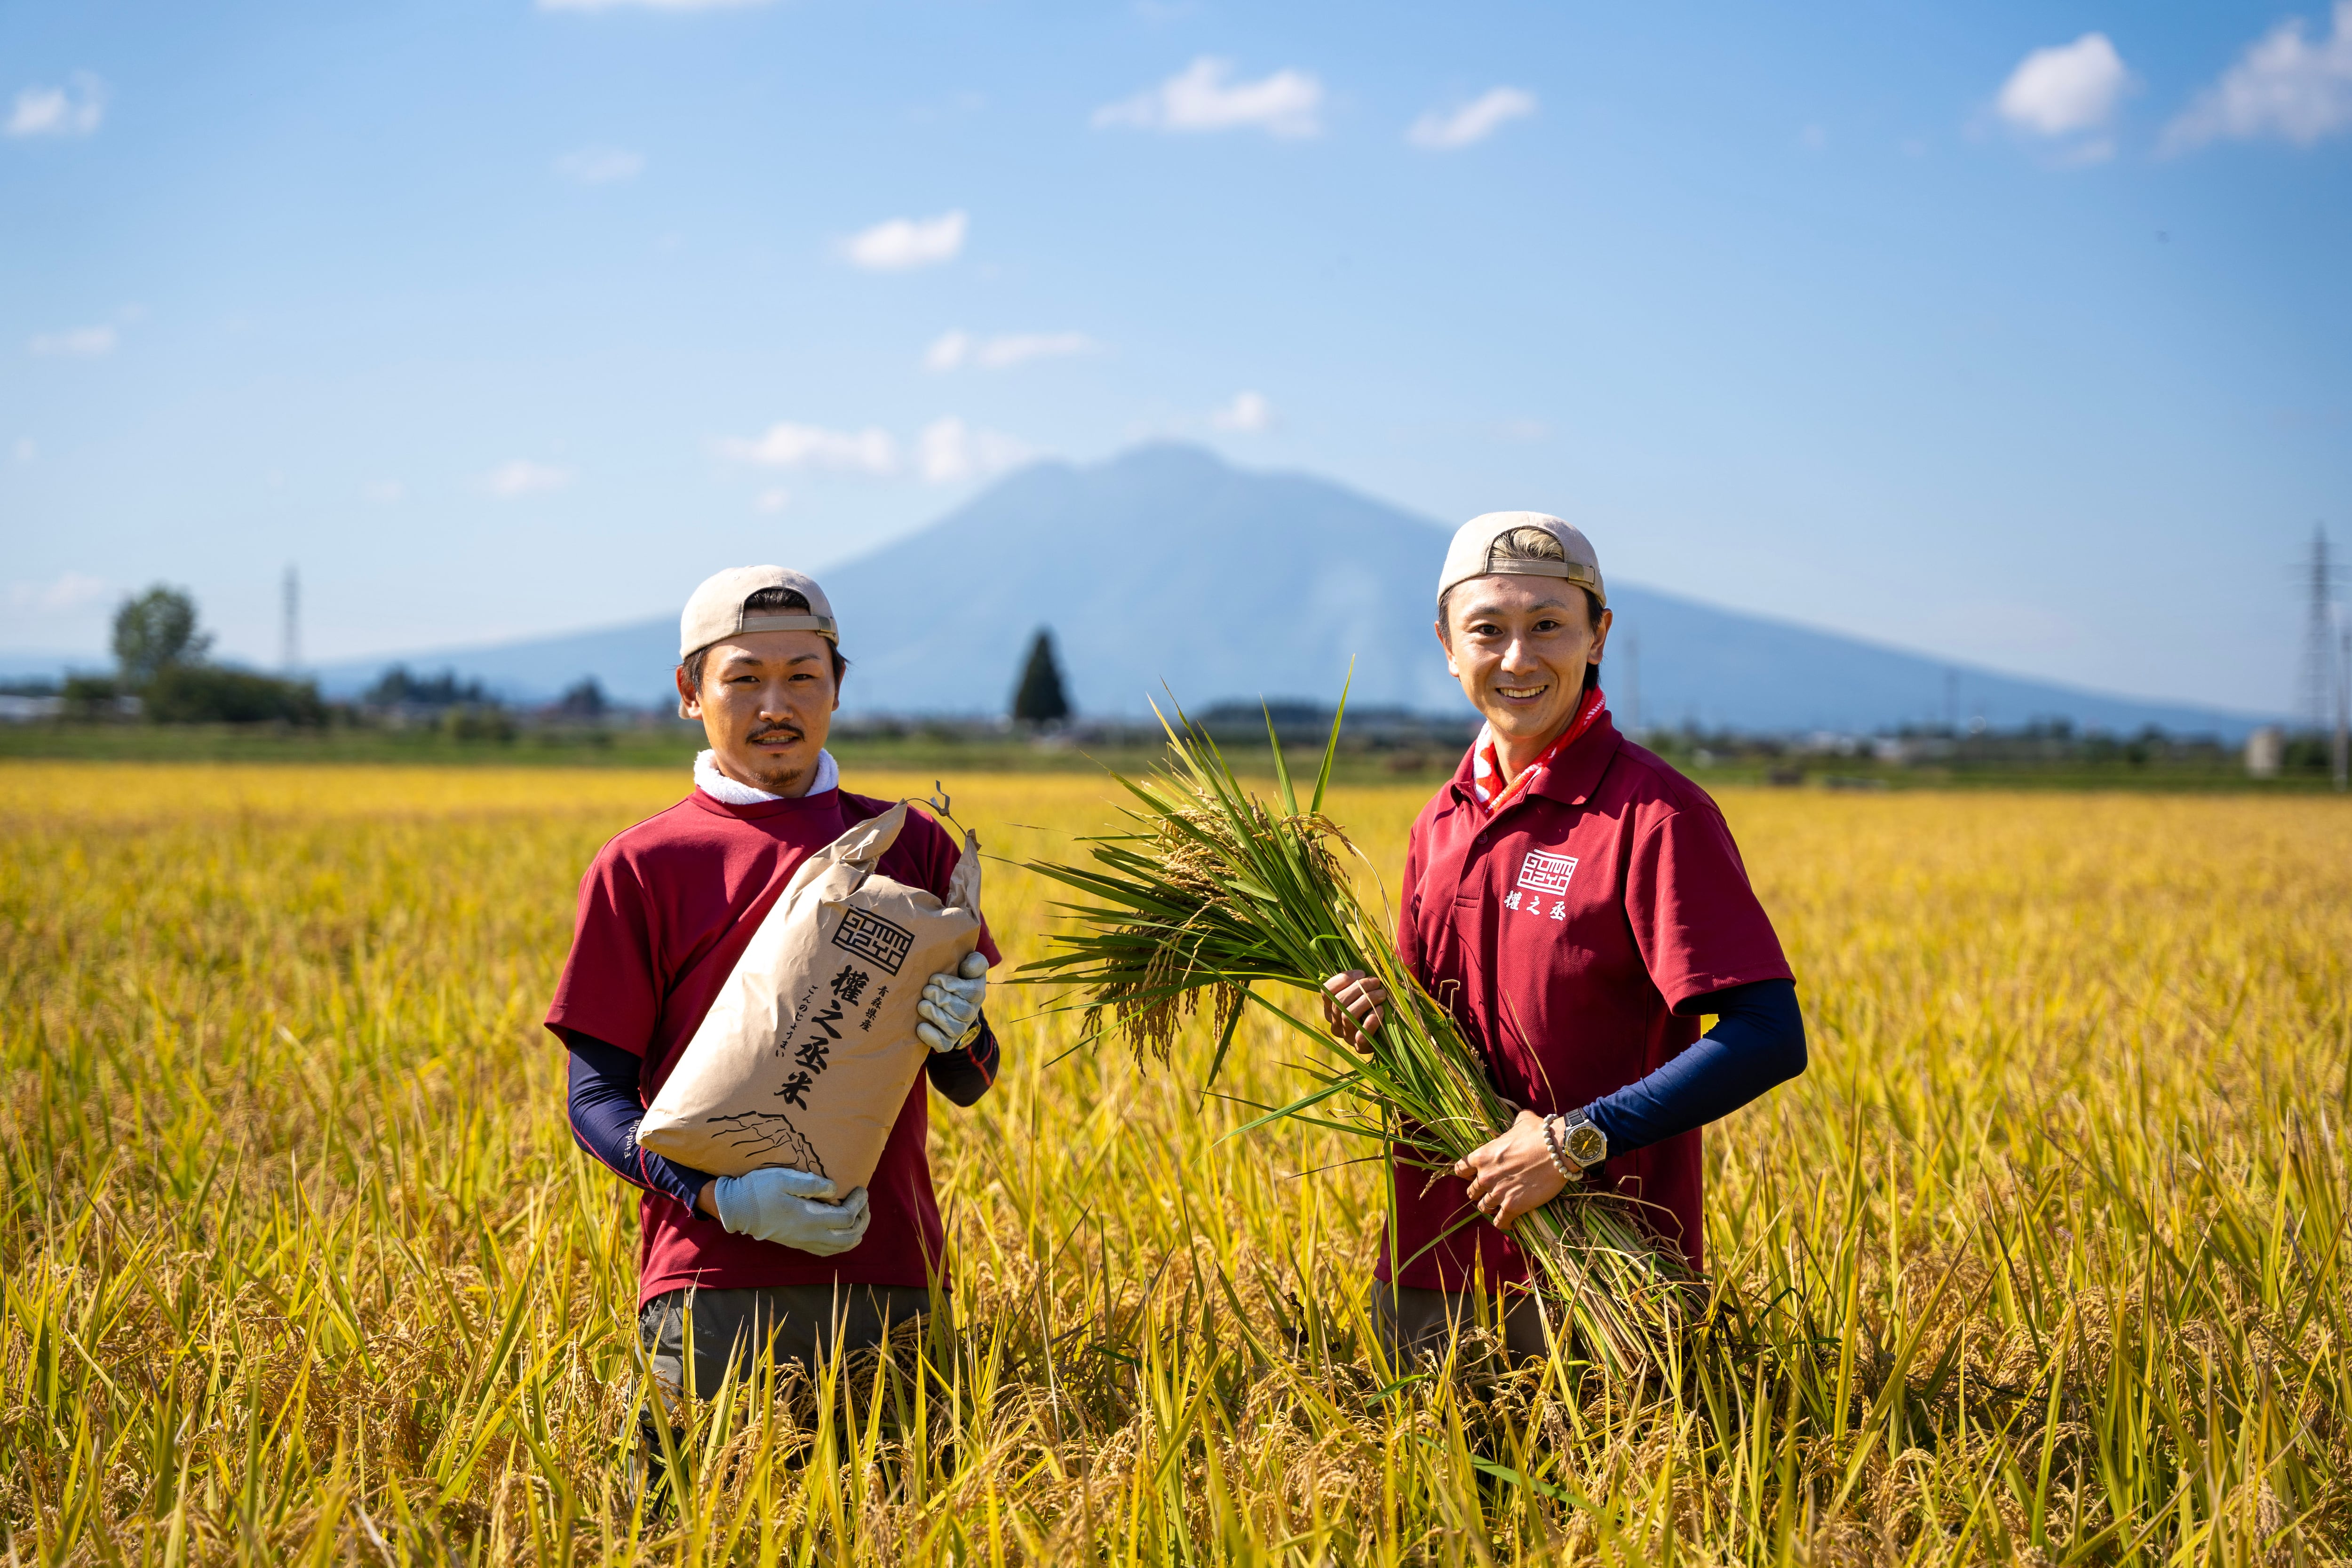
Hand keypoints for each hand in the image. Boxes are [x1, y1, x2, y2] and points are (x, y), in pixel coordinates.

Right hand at [709, 1168, 871, 1256]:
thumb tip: (835, 1188)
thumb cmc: (759, 1189)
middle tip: (864, 1202)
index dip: (859, 1204)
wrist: (737, 1209)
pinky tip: (843, 1230)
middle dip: (863, 1220)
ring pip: (840, 1247)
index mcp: (808, 1218)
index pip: (846, 1217)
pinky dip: (843, 1243)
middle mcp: (809, 1235)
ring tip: (858, 1215)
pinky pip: (828, 1250)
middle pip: (849, 1237)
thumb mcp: (784, 1178)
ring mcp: (804, 1242)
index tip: (860, 1189)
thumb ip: (811, 1183)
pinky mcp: (799, 1244)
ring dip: (856, 1233)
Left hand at [916, 951, 987, 1051]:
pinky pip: (944, 1044)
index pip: (973, 992)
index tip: (935, 978)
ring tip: (922, 1005)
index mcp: (976, 992)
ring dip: (936, 1015)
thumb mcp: (967, 966)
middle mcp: (971, 1012)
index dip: (953, 986)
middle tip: (926, 990)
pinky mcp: (948, 1040)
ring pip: (954, 1028)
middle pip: (963, 1011)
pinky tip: (920, 1026)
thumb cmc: (955, 978)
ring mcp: (960, 1028)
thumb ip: (975, 962)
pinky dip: (932, 1036)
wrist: (947, 1001)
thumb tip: (968, 966)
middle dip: (942, 999)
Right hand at [1321, 971, 1388, 1049]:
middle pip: (1339, 1001)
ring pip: (1348, 1015)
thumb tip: (1363, 966)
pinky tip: (1381, 1011)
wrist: (1385, 1036)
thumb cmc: (1373, 1009)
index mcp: (1330, 1009)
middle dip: (1359, 987)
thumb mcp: (1361, 995)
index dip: (1343, 979)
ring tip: (1382, 994)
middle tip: (1376, 981)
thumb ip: (1357, 983)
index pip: (1326, 991)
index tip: (1361, 972)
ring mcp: (1346, 1036)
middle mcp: (1334, 1023)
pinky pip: (1360, 1036)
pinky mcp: (1359, 1047)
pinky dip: (1370, 1022)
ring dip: (1366, 1001)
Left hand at [1454, 1109, 1572, 1229]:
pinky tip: (1510, 1221)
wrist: (1559, 1150)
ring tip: (1500, 1205)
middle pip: (1471, 1192)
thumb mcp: (1521, 1122)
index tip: (1476, 1174)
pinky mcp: (1513, 1207)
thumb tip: (1519, 1120)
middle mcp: (1485, 1176)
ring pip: (1483, 1208)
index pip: (1460, 1170)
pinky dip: (1503, 1223)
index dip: (1467, 1173)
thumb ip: (1513, 1125)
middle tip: (1491, 1190)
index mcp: (1482, 1156)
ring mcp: (1498, 1193)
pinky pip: (1500, 1222)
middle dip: (1480, 1191)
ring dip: (1491, 1207)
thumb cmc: (1540, 1134)